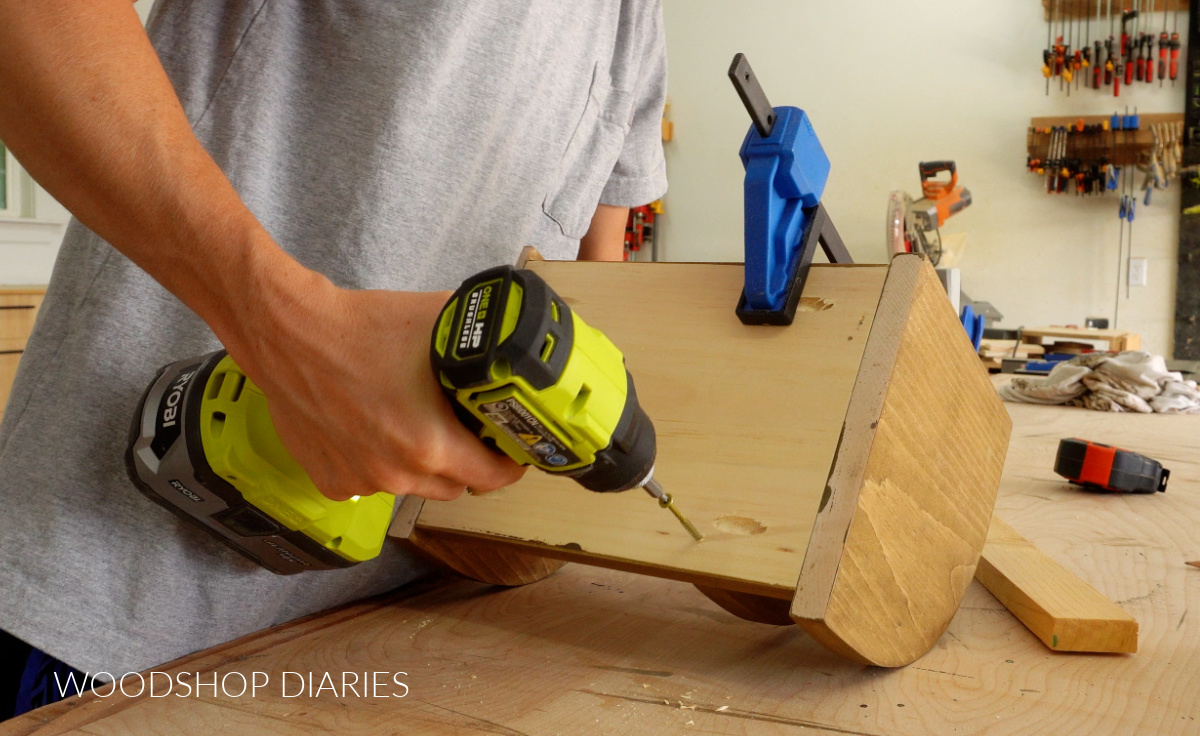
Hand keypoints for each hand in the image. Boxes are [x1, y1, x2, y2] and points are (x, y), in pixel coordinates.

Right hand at [228, 275, 525, 501]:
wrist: (289, 333)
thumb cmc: (362, 327)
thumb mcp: (439, 325)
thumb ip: (482, 349)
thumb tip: (515, 351)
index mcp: (429, 445)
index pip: (492, 478)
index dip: (508, 463)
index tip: (510, 450)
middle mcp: (396, 474)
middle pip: (455, 486)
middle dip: (466, 463)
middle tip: (463, 430)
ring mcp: (360, 483)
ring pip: (412, 486)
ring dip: (421, 466)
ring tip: (412, 424)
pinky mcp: (330, 481)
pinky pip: (371, 484)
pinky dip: (378, 465)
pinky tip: (371, 429)